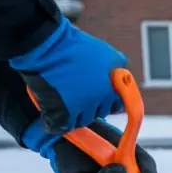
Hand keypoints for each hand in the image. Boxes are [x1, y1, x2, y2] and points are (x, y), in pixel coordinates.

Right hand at [10, 17, 127, 133]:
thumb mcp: (107, 53)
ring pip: (80, 121)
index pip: (116, 106)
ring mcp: (78, 108)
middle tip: (80, 96)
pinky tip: (53, 117)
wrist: (47, 45)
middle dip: (91, 107)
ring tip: (65, 103)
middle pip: (98, 114)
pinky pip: (60, 127)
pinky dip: (56, 124)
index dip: (107, 101)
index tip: (100, 98)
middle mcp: (96, 101)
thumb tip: (125, 78)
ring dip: (75, 116)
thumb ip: (119, 67)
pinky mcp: (59, 112)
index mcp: (109, 89)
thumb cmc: (75, 47)